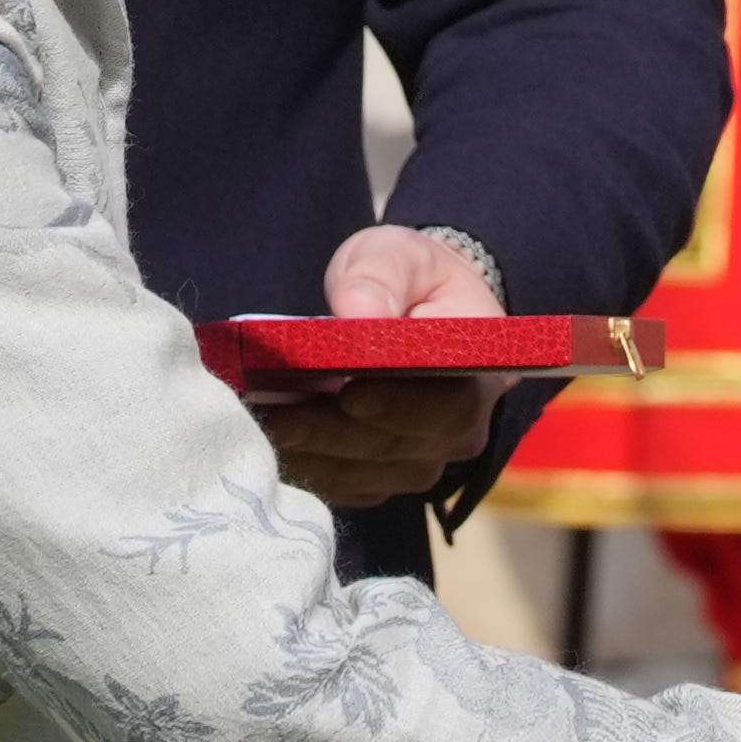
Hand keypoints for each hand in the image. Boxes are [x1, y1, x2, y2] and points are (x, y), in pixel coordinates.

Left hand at [233, 223, 506, 506]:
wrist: (417, 313)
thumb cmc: (410, 281)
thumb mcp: (398, 254)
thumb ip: (380, 274)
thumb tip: (358, 310)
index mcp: (479, 371)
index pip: (448, 404)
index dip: (398, 406)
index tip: (349, 393)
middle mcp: (462, 428)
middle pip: (399, 446)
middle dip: (334, 434)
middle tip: (278, 419)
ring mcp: (426, 459)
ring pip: (369, 474)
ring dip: (314, 457)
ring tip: (262, 431)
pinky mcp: (388, 477)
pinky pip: (349, 487)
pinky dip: (310, 471)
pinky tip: (271, 448)